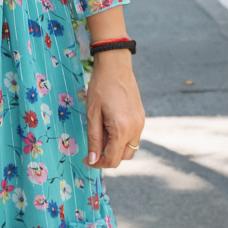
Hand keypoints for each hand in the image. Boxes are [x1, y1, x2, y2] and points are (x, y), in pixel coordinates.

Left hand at [85, 50, 144, 168]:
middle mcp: (135, 129)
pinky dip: (122, 138)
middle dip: (107, 156)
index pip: (112, 159)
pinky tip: (110, 125)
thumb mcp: (92, 113)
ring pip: (130, 148)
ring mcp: (140, 123)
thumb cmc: (100, 86)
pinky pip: (133, 136)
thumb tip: (93, 160)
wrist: (116, 65)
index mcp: (122, 130)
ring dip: (116, 148)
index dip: (97, 163)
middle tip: (92, 147)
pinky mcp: (141, 116)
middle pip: (123, 157)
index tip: (85, 159)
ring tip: (101, 133)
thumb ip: (94, 139)